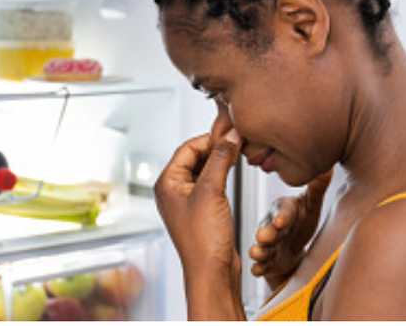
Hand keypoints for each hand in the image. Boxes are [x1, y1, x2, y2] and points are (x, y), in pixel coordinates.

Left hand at [155, 107, 245, 319]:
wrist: (212, 273)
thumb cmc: (203, 241)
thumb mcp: (212, 191)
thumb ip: (220, 160)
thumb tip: (229, 138)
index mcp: (167, 183)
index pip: (187, 147)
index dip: (209, 138)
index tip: (230, 133)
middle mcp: (174, 191)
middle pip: (195, 157)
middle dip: (216, 149)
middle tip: (237, 142)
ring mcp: (188, 202)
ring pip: (204, 170)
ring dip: (220, 161)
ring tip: (238, 155)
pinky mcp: (202, 211)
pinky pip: (211, 184)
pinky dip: (223, 176)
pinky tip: (234, 174)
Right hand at [248, 167, 332, 290]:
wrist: (293, 247)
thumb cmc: (301, 221)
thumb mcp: (310, 206)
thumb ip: (316, 189)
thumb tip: (328, 168)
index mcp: (282, 211)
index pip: (282, 211)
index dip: (282, 216)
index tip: (282, 222)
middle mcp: (270, 226)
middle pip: (267, 229)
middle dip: (266, 233)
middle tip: (264, 237)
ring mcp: (267, 245)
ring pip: (261, 247)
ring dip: (259, 251)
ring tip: (257, 254)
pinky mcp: (266, 262)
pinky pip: (260, 265)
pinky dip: (259, 268)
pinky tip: (258, 271)